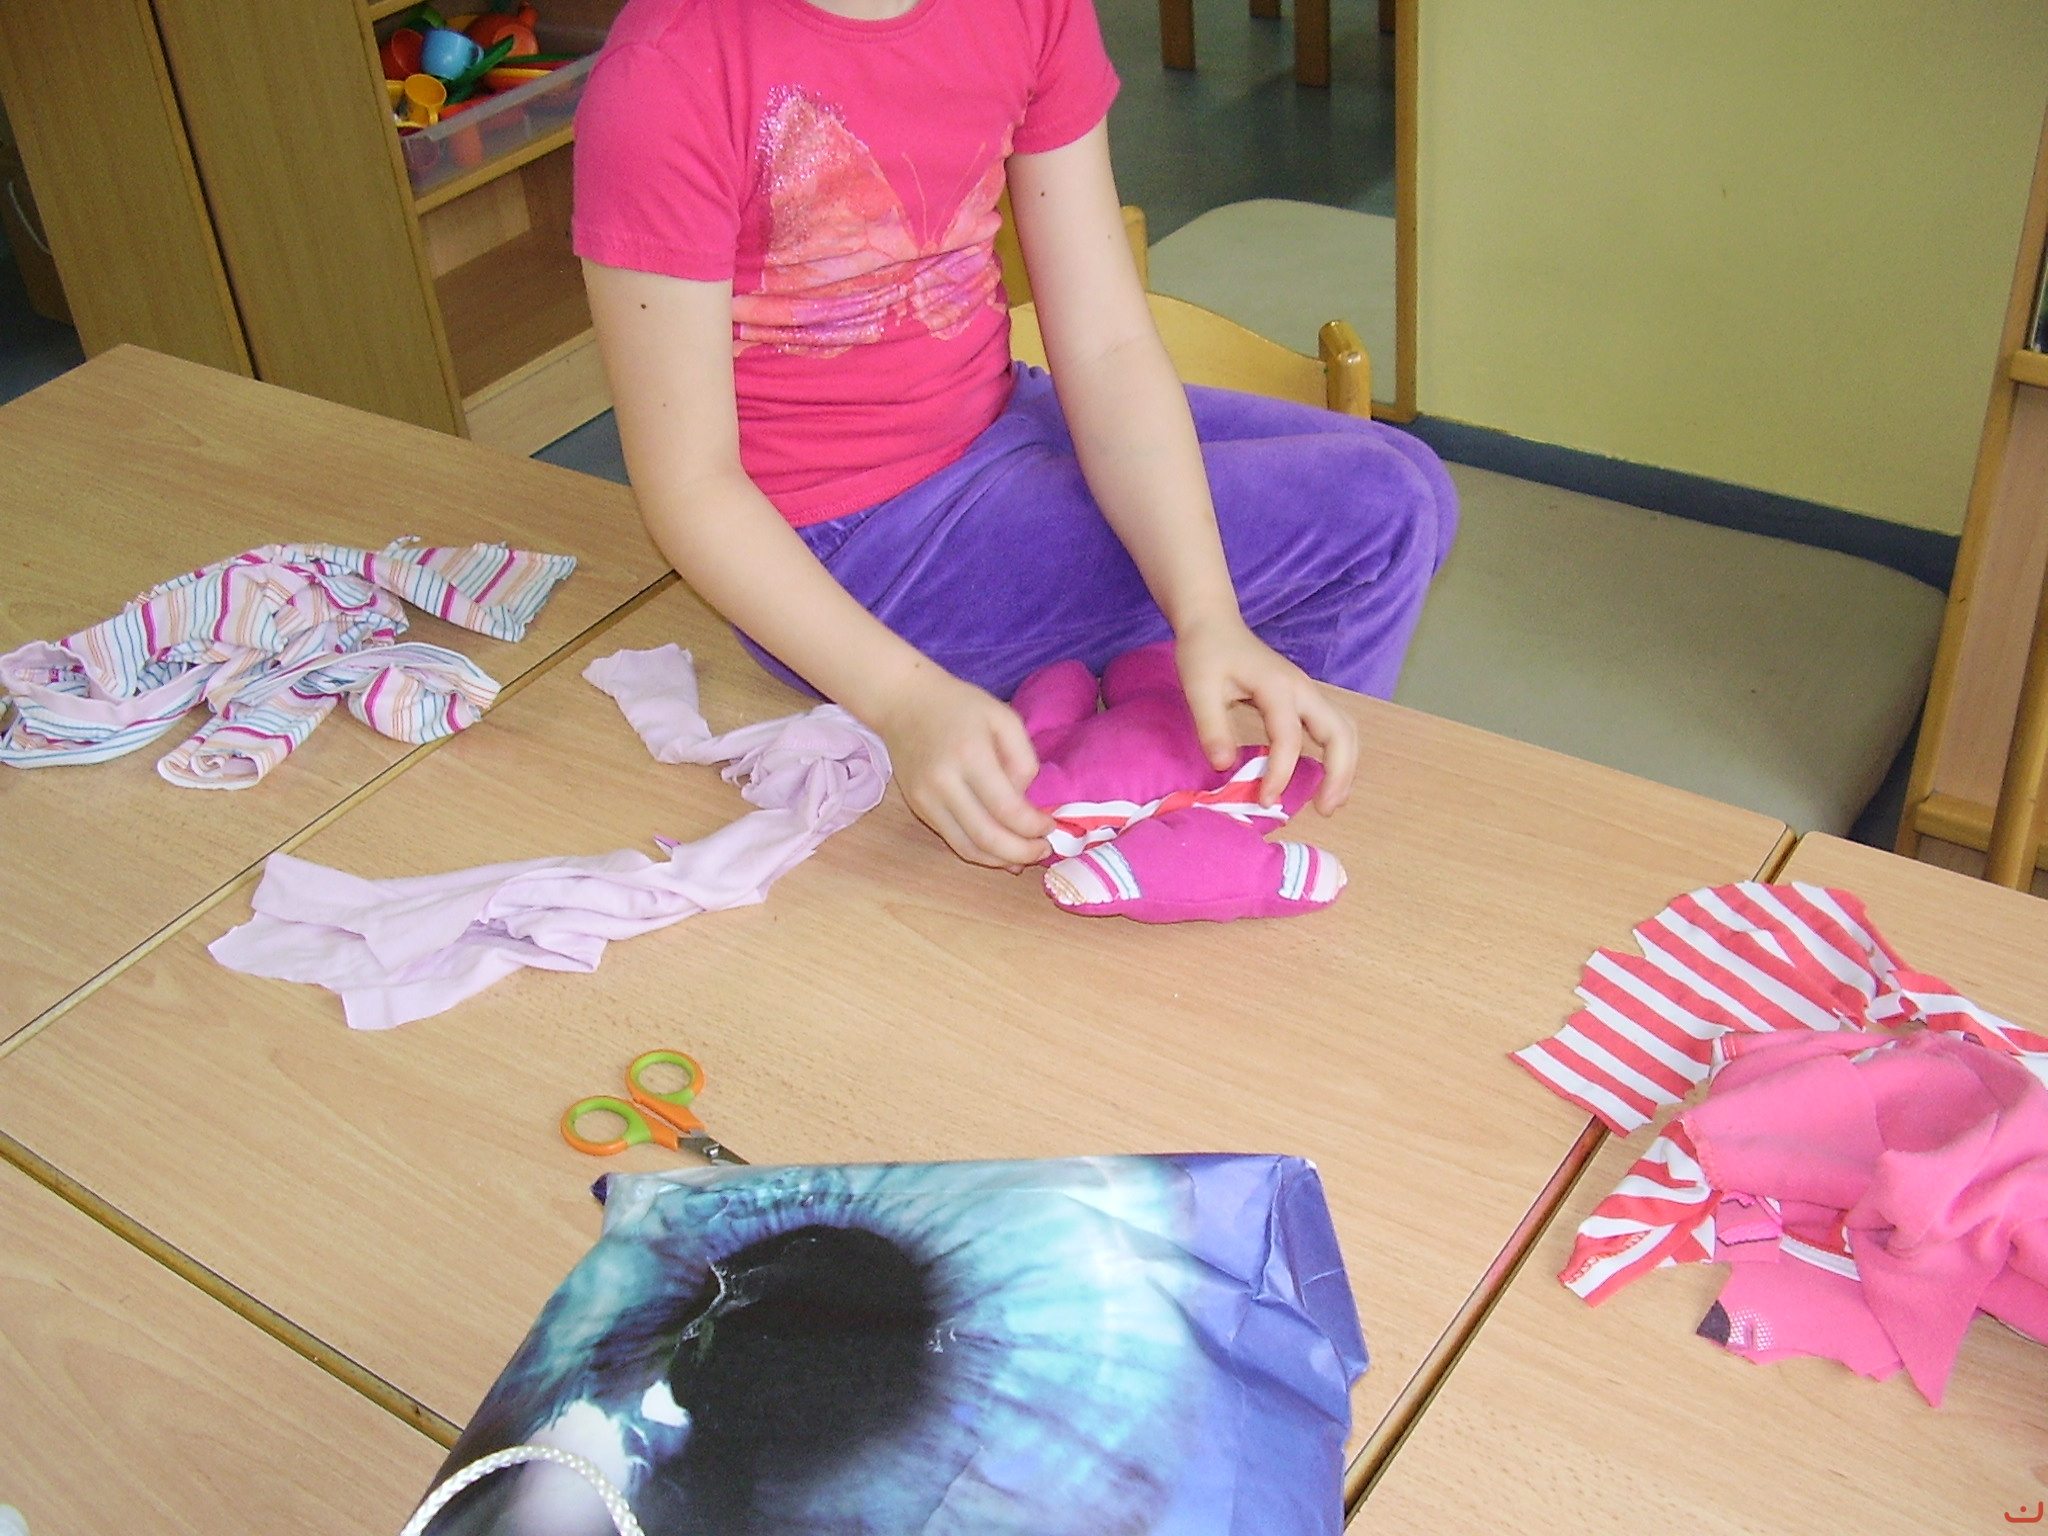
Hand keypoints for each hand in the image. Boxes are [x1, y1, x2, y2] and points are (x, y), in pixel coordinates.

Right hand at [869, 667, 1054, 868]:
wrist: (904, 702)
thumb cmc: (960, 706)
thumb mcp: (1004, 718)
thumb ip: (1023, 759)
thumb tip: (1025, 801)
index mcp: (970, 756)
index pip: (1007, 809)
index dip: (1034, 826)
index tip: (1050, 826)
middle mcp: (944, 783)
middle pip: (987, 837)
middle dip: (1021, 852)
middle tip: (1043, 850)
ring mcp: (926, 799)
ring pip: (968, 848)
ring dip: (1001, 861)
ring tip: (1025, 857)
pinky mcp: (918, 808)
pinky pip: (953, 841)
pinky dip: (980, 853)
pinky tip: (1000, 852)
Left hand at [1174, 618, 1356, 813]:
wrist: (1215, 625)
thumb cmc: (1206, 654)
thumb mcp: (1198, 688)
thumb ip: (1211, 726)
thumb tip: (1223, 766)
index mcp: (1277, 686)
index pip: (1289, 736)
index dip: (1281, 772)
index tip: (1265, 801)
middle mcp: (1302, 689)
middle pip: (1340, 731)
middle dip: (1339, 773)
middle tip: (1324, 809)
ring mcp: (1307, 692)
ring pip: (1345, 729)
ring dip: (1345, 766)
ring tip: (1330, 801)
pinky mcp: (1304, 699)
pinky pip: (1335, 728)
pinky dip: (1338, 755)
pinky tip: (1326, 779)